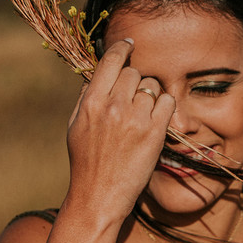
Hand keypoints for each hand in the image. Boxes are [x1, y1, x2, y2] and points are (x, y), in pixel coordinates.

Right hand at [64, 38, 174, 217]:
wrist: (98, 196)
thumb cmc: (85, 163)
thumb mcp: (75, 127)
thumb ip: (86, 98)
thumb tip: (96, 75)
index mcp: (91, 102)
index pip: (111, 61)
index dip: (122, 49)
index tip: (129, 45)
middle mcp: (113, 106)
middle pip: (133, 72)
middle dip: (134, 81)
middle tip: (132, 99)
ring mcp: (135, 118)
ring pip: (152, 86)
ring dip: (150, 95)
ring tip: (142, 114)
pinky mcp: (154, 132)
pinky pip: (167, 101)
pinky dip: (165, 107)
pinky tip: (157, 119)